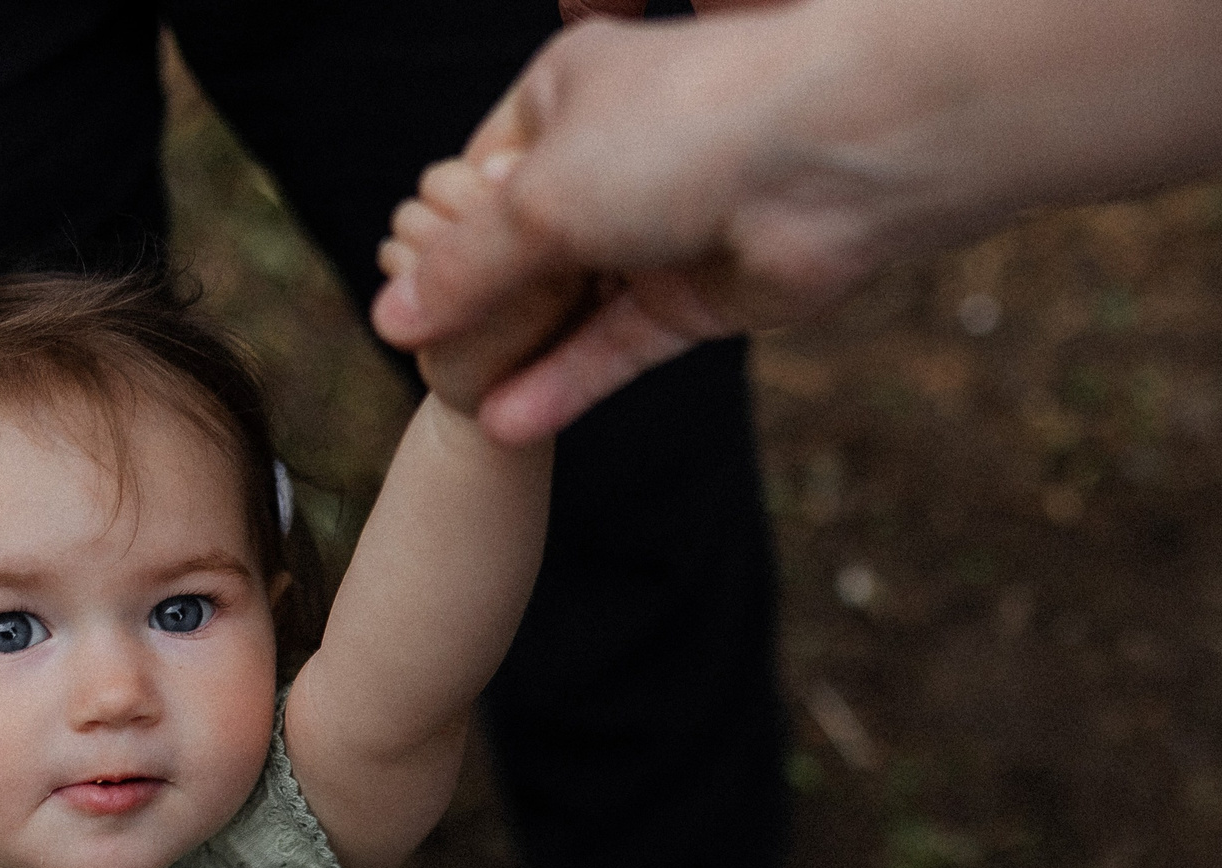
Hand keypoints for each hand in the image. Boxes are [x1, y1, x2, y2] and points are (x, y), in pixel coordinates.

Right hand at [372, 10, 867, 444]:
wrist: (830, 159)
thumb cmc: (677, 133)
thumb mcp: (537, 197)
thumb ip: (461, 266)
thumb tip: (391, 322)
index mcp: (567, 92)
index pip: (478, 171)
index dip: (440, 232)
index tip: (402, 292)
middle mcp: (613, 157)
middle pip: (523, 245)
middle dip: (477, 302)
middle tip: (421, 359)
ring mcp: (659, 230)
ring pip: (571, 302)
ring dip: (518, 353)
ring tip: (458, 402)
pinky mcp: (698, 296)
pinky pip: (617, 346)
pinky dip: (567, 381)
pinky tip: (508, 420)